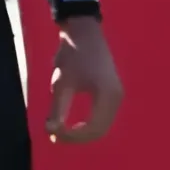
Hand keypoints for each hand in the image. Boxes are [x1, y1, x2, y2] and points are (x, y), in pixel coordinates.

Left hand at [45, 18, 123, 143]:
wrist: (83, 32)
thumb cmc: (71, 55)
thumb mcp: (61, 83)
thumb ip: (57, 109)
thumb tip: (51, 132)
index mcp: (107, 95)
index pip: (92, 128)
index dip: (72, 137)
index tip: (53, 135)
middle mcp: (117, 97)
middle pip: (100, 130)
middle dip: (77, 137)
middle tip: (55, 136)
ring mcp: (117, 95)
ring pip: (103, 125)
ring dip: (83, 132)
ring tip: (62, 130)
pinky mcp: (113, 92)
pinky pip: (103, 116)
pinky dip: (89, 124)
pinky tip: (73, 123)